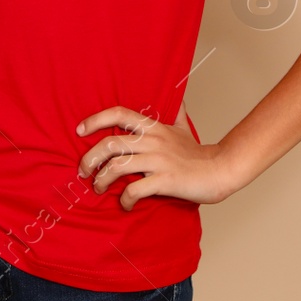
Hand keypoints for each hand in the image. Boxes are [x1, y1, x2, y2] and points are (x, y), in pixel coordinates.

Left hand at [76, 105, 239, 211]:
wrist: (220, 170)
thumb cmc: (198, 153)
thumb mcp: (184, 127)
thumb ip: (175, 112)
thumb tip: (175, 96)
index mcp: (154, 127)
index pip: (119, 114)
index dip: (96, 120)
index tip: (80, 130)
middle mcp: (153, 141)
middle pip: (110, 143)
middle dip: (90, 158)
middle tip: (83, 170)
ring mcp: (159, 161)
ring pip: (118, 166)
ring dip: (102, 180)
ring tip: (98, 188)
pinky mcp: (165, 180)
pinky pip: (135, 190)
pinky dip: (124, 199)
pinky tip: (125, 204)